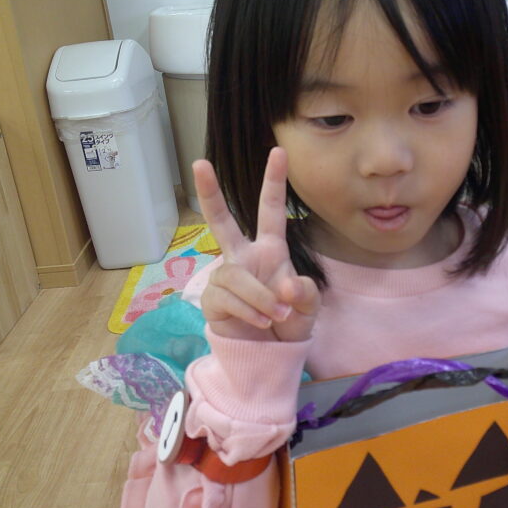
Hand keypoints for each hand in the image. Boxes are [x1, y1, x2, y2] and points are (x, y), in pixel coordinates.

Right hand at [193, 147, 319, 342]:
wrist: (270, 355)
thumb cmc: (289, 323)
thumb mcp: (308, 307)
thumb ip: (304, 294)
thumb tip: (285, 286)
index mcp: (270, 250)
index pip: (271, 210)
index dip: (274, 182)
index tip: (278, 151)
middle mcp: (244, 257)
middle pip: (222, 221)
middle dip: (210, 193)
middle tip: (199, 163)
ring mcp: (226, 277)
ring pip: (236, 276)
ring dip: (260, 298)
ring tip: (275, 317)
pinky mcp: (212, 300)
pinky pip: (228, 298)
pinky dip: (250, 311)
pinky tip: (261, 322)